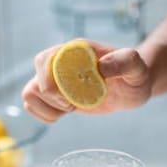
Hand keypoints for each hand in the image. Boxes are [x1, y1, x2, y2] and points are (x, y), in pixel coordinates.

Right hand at [22, 40, 151, 122]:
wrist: (133, 87)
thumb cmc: (135, 75)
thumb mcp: (136, 67)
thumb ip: (124, 62)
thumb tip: (101, 67)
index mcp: (74, 51)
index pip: (45, 59)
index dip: (50, 81)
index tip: (71, 96)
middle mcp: (60, 63)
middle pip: (34, 79)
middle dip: (51, 99)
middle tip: (73, 105)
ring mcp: (56, 81)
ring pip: (30, 94)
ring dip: (46, 108)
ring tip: (68, 110)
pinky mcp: (56, 97)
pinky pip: (33, 106)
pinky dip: (44, 115)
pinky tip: (63, 115)